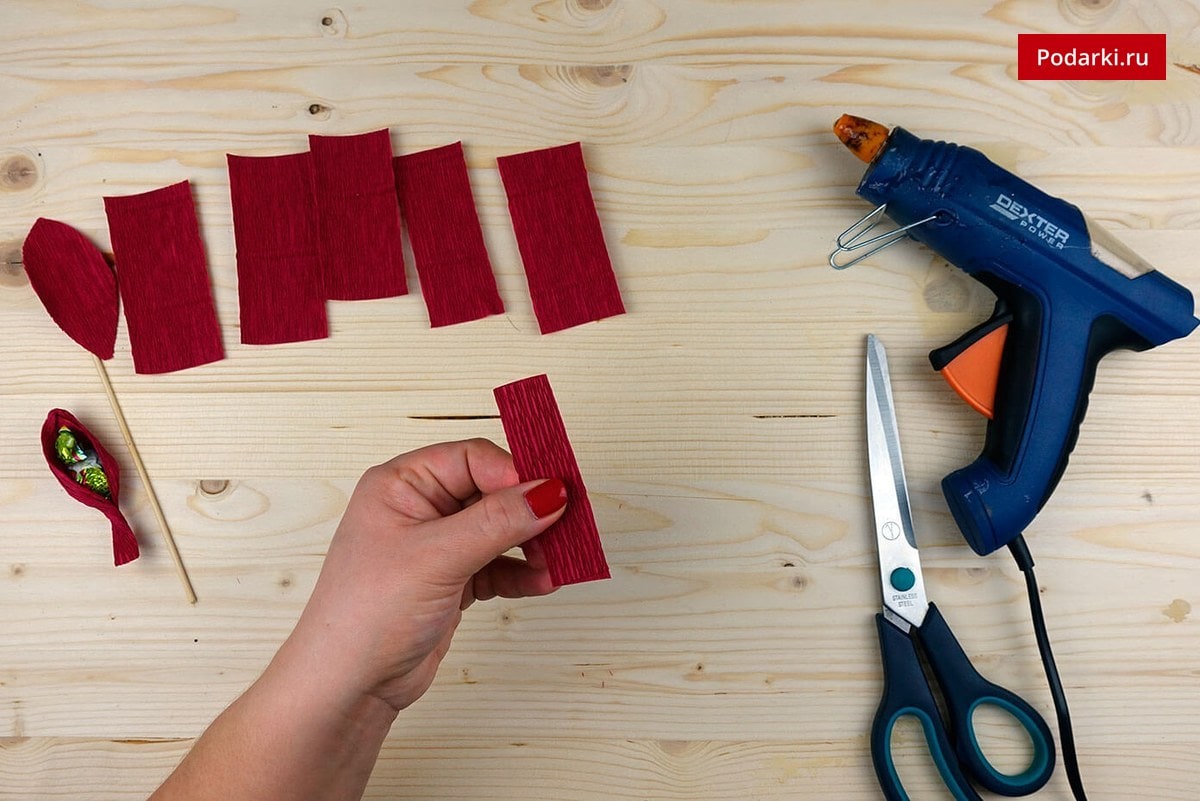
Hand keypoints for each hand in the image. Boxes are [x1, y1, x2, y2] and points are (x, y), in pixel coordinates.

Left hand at [275, 438, 566, 715]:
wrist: (348, 687)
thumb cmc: (364, 615)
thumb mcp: (436, 558)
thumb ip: (496, 522)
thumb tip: (548, 492)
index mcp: (402, 484)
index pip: (472, 458)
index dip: (513, 473)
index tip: (550, 493)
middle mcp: (420, 508)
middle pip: (492, 491)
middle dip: (529, 510)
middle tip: (566, 524)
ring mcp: (437, 546)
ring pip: (500, 529)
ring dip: (531, 544)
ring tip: (557, 559)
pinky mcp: (452, 580)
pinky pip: (499, 565)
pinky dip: (522, 573)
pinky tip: (543, 582)